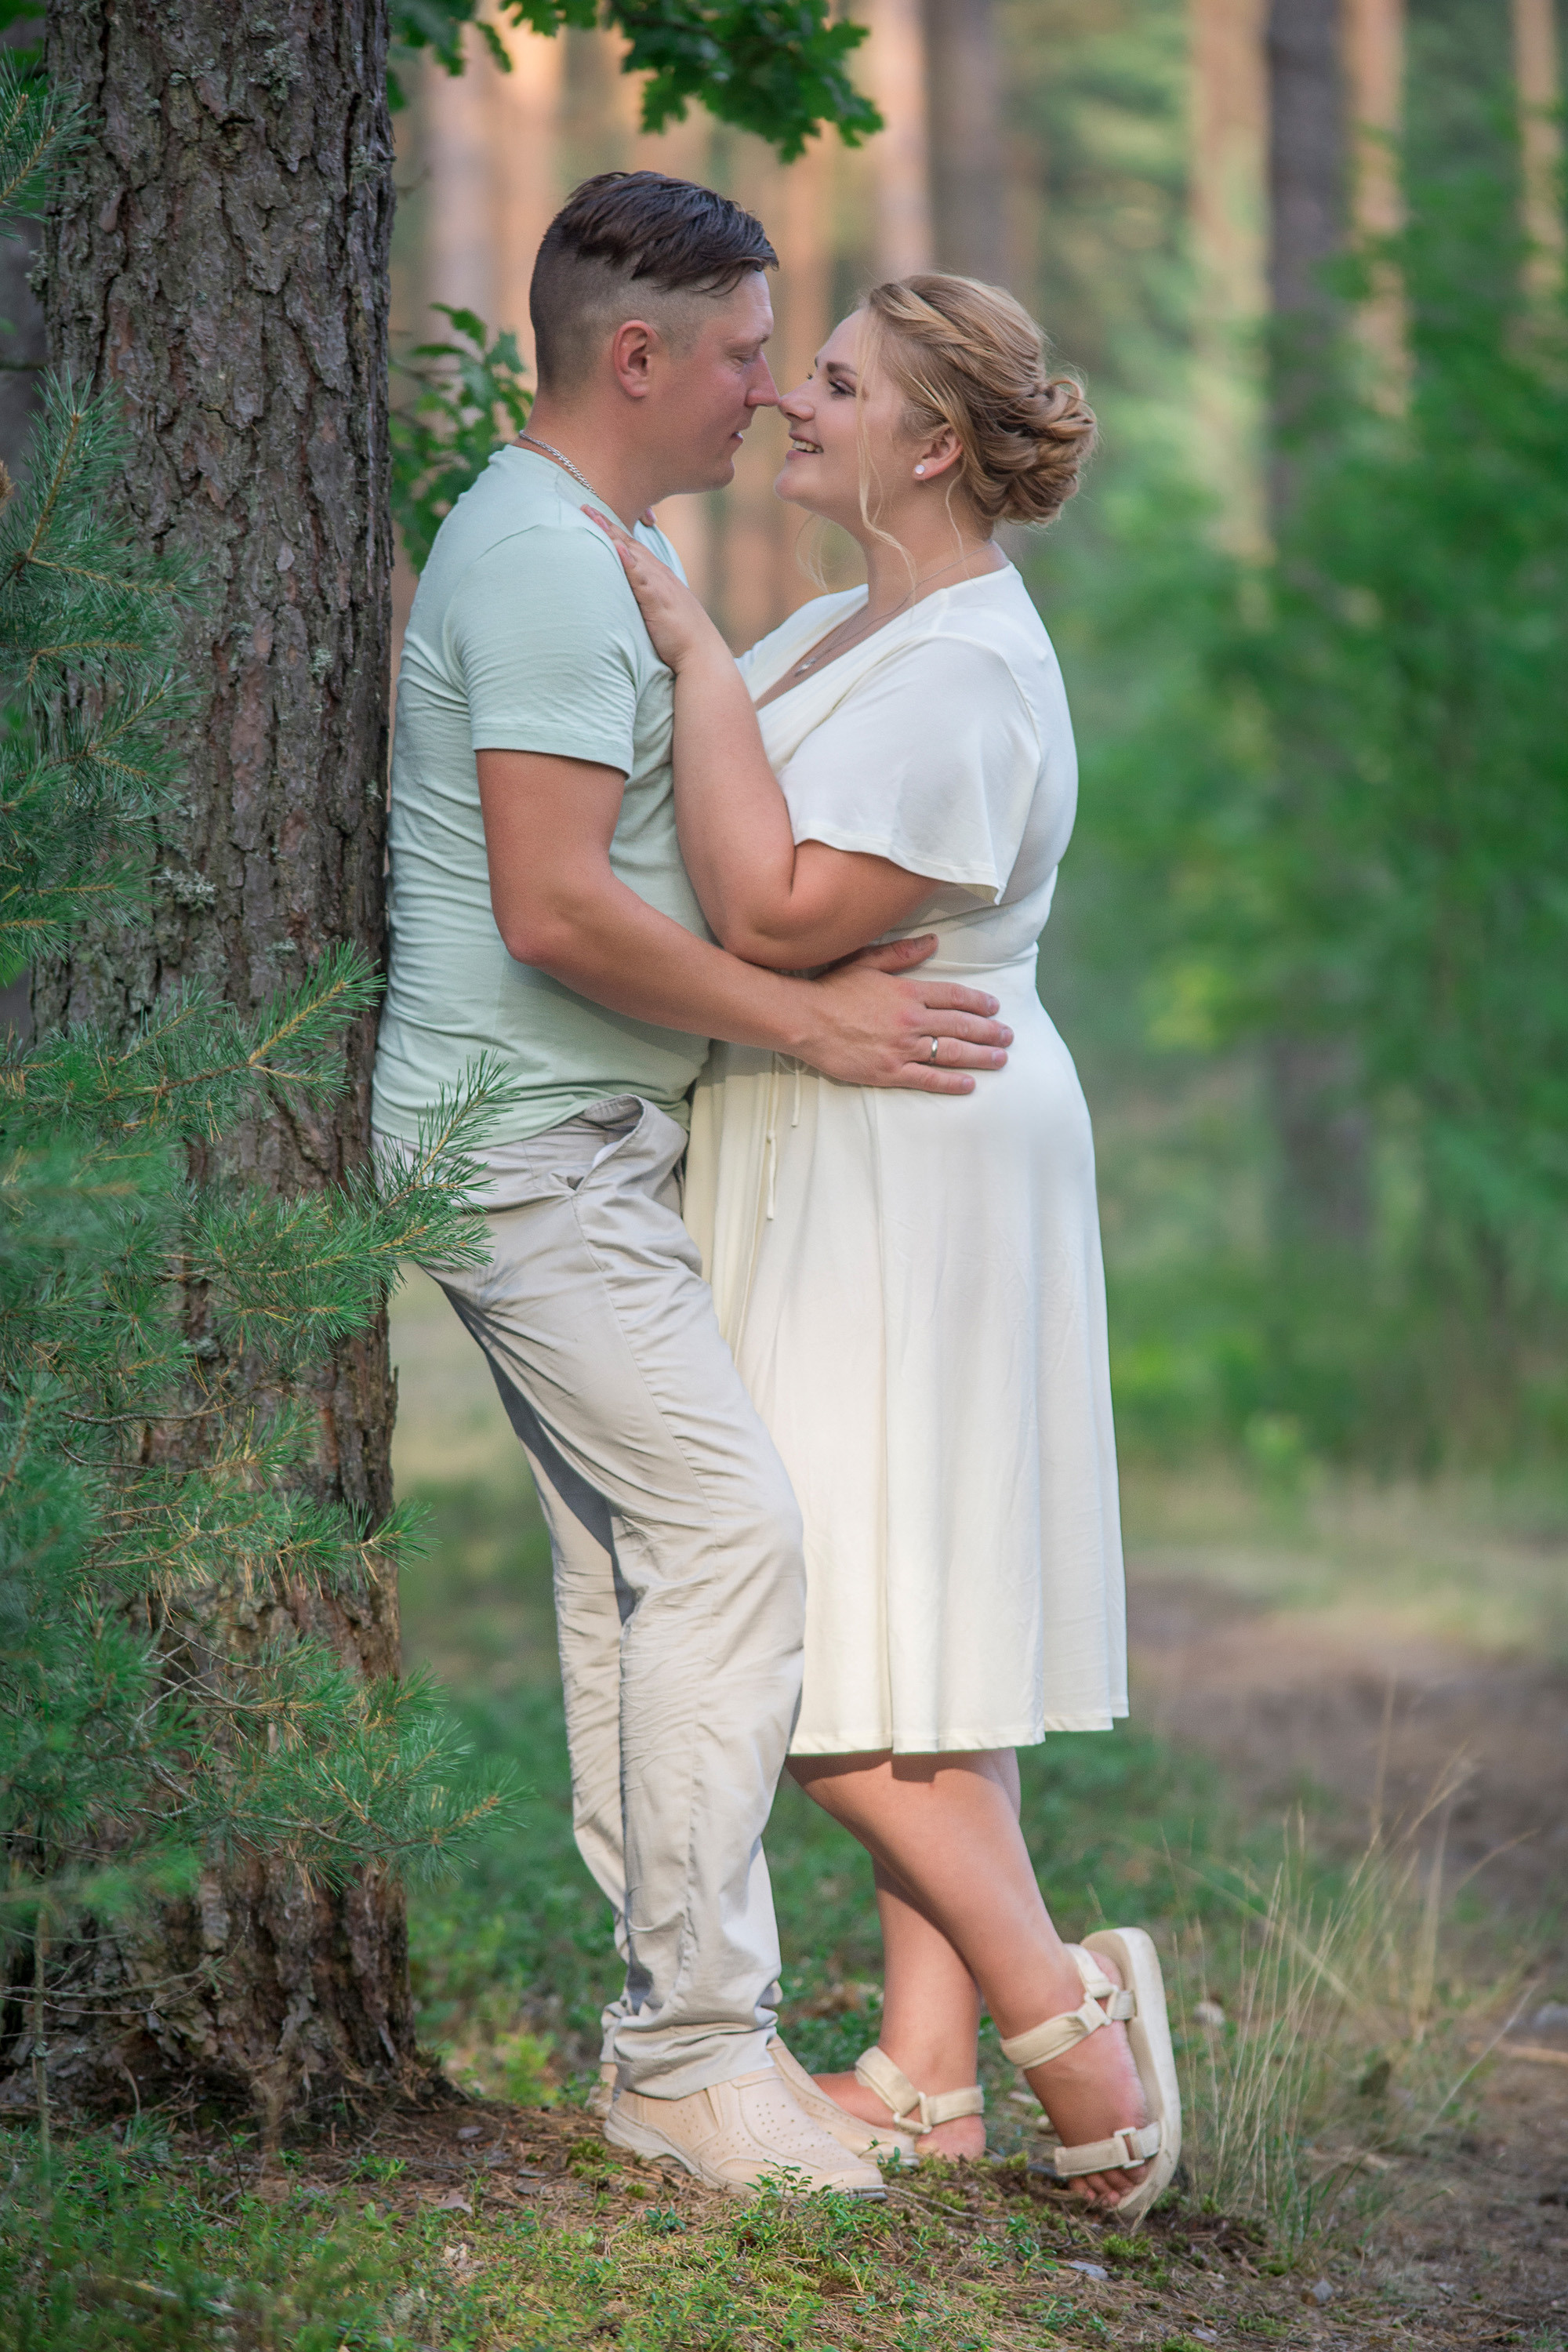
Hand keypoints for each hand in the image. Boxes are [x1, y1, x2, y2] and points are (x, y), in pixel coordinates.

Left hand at [585, 505, 726, 671]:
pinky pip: (640, 578)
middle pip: (629, 543)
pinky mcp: (657, 600)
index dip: (612, 531)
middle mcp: (659, 575)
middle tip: (584, 506)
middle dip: (606, 524)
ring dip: (612, 535)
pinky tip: (617, 549)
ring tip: (593, 518)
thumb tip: (628, 597)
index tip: (593, 515)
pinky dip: (628, 562)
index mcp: (658, 576)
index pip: (632, 547)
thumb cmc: (680, 636)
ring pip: (632, 554)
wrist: (701, 653)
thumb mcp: (659, 611)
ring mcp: (659, 585)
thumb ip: (644, 598)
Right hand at [800, 935, 1011, 1094]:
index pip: (954, 997)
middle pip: (961, 1026)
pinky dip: (951, 1082)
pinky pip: (928, 1079)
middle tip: (1008, 1037)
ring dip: (981, 1056)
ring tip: (1000, 1060)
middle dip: (989, 1032)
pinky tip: (969, 1084)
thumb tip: (933, 942)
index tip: (995, 1009)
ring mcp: (902, 1048)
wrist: (804, 1020)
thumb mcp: (867, 962)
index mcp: (908, 992)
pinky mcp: (889, 1071)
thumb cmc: (832, 989)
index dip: (979, 1003)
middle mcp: (911, 1020)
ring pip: (951, 1052)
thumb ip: (902, 953)